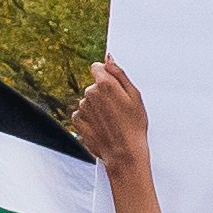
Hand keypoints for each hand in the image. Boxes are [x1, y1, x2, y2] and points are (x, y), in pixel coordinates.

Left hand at [74, 56, 159, 212]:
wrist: (124, 154)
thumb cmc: (134, 126)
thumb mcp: (135, 96)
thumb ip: (119, 73)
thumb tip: (108, 58)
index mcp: (104, 84)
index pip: (97, 67)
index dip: (106, 75)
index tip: (114, 86)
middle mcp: (90, 94)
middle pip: (94, 86)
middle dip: (103, 94)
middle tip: (118, 109)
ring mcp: (82, 108)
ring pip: (88, 101)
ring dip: (97, 107)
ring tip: (112, 120)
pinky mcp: (78, 121)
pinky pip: (82, 114)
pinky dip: (90, 118)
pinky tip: (102, 126)